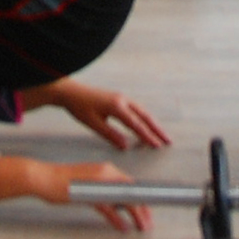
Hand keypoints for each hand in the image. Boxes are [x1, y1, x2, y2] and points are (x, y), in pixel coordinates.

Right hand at [41, 161, 151, 232]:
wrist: (44, 177)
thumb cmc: (63, 182)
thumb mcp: (89, 183)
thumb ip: (104, 190)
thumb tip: (118, 204)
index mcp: (106, 169)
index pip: (130, 184)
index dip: (141, 199)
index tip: (146, 211)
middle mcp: (105, 172)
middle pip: (131, 191)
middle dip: (143, 209)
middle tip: (148, 222)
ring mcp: (97, 182)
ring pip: (124, 200)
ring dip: (135, 215)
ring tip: (141, 226)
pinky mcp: (87, 193)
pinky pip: (108, 209)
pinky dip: (118, 220)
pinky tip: (123, 228)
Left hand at [56, 82, 170, 150]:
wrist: (70, 92)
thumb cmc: (79, 107)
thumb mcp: (93, 124)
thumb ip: (110, 135)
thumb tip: (126, 146)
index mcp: (116, 106)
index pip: (136, 124)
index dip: (147, 136)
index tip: (157, 146)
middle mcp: (122, 100)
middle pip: (144, 116)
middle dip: (157, 129)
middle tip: (168, 141)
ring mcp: (121, 98)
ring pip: (142, 111)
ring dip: (152, 123)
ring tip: (161, 135)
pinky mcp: (119, 98)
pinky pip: (136, 109)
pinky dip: (144, 118)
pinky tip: (146, 126)